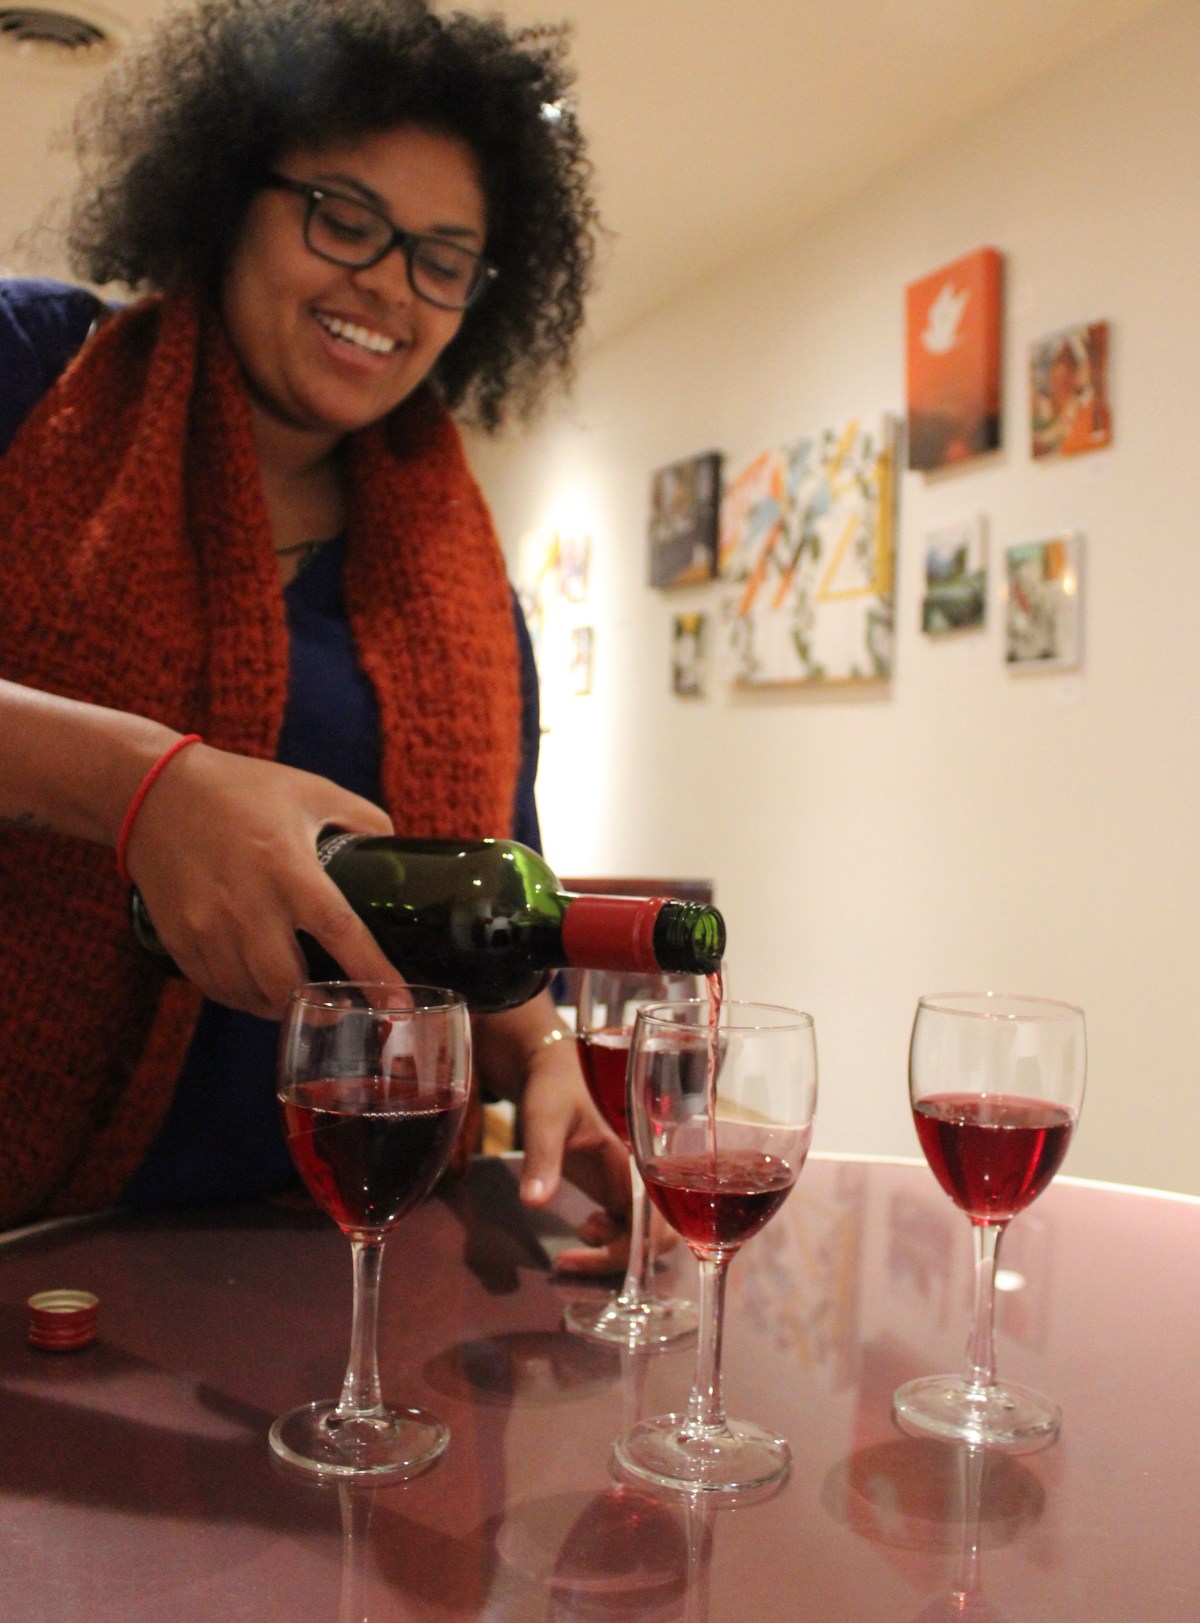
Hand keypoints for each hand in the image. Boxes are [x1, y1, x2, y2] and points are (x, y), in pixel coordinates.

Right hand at [124, 741, 397, 1017]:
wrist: (153, 791)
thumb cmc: (239, 789)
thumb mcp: (310, 790)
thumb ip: (361, 816)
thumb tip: (395, 844)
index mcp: (286, 866)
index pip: (339, 931)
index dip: (373, 972)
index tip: (398, 1003)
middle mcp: (246, 904)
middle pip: (288, 984)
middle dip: (320, 1003)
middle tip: (343, 1004)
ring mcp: (206, 926)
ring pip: (251, 995)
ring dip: (282, 1007)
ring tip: (302, 999)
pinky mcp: (179, 938)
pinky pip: (217, 989)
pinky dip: (244, 998)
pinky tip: (260, 991)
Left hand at [515, 1034, 635, 1275]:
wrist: (551, 1068)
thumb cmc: (553, 1086)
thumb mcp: (544, 1117)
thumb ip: (542, 1158)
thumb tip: (535, 1203)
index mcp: (638, 1157)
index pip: (654, 1219)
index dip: (628, 1247)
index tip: (585, 1248)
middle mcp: (644, 1174)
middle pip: (658, 1235)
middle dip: (620, 1257)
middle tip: (571, 1258)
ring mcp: (633, 1182)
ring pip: (644, 1234)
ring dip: (614, 1251)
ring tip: (575, 1240)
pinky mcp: (618, 1186)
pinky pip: (628, 1225)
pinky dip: (610, 1240)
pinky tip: (585, 1229)